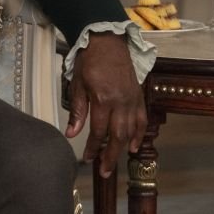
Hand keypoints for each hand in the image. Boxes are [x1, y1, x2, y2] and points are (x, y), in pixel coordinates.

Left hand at [65, 32, 146, 177]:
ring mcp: (133, 100)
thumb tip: (72, 133)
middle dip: (110, 156)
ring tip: (116, 162)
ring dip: (123, 148)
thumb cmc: (89, 61)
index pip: (99, 131)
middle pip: (117, 136)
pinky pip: (142, 119)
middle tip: (105, 172)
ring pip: (131, 130)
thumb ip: (77, 110)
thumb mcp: (77, 84)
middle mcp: (121, 102)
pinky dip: (139, 134)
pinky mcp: (139, 95)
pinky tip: (133, 145)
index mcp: (104, 100)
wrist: (108, 41)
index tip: (87, 159)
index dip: (93, 147)